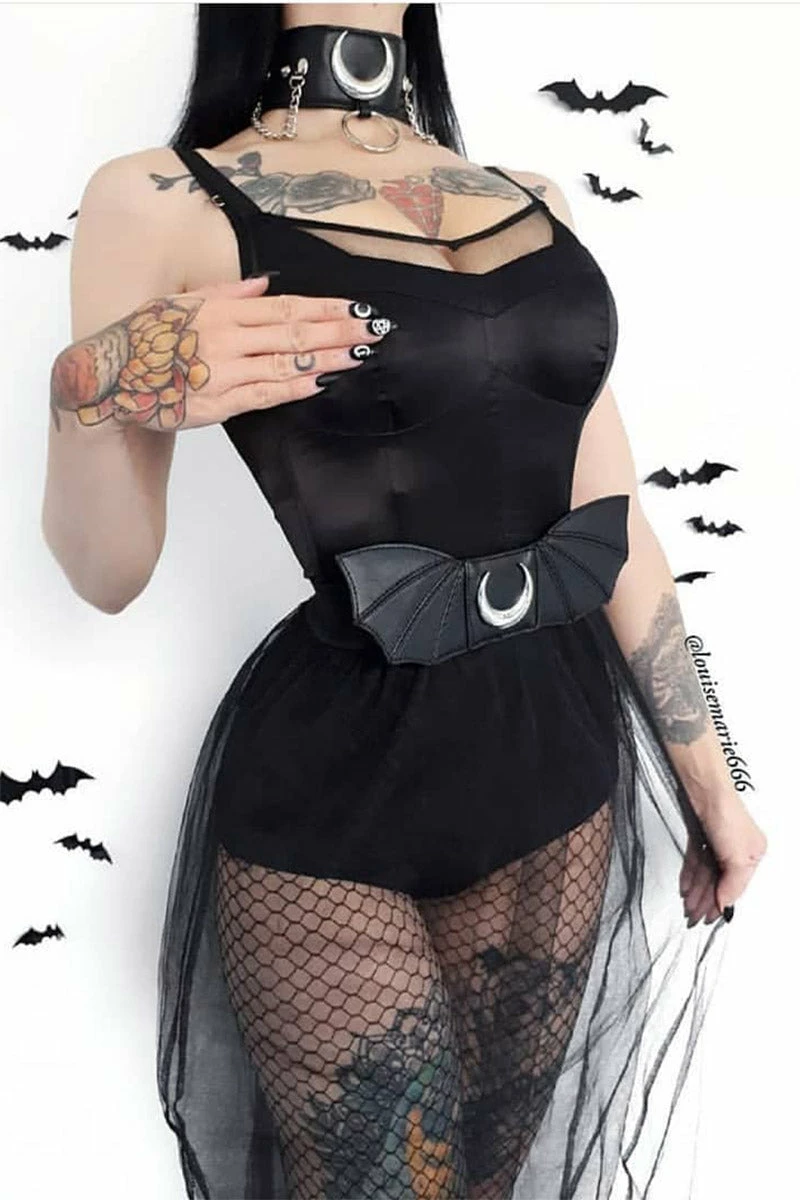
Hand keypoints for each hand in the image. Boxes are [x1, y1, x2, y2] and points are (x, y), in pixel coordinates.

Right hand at [49, 276, 391, 432]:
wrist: (112, 377)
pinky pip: (263, 394)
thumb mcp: (183, 301)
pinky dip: (293, 387)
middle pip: (293, 332)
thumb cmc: (146, 337)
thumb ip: (228, 292)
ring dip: (325, 359)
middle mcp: (227, 337)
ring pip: (284, 362)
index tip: (356, 309)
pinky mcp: (218, 403)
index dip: (325, 308)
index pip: (285, 307)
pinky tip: (319, 382)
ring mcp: (224, 371)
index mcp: (221, 309)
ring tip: (358, 356)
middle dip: (337, 331)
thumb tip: (267, 283)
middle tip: (374, 331)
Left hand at [680, 789, 767, 925]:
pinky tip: (685, 886)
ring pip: (706, 872)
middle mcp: (735, 848)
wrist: (703, 789)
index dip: (721, 903)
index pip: (735, 886)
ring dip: (696, 890)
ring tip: (688, 905)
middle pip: (718, 881)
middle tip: (694, 916)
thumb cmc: (726, 815)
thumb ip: (732, 884)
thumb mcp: (738, 858)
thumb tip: (725, 903)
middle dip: (705, 900)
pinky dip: (690, 874)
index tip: (710, 917)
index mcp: (752, 854)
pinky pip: (695, 860)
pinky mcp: (700, 834)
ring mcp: (717, 841)